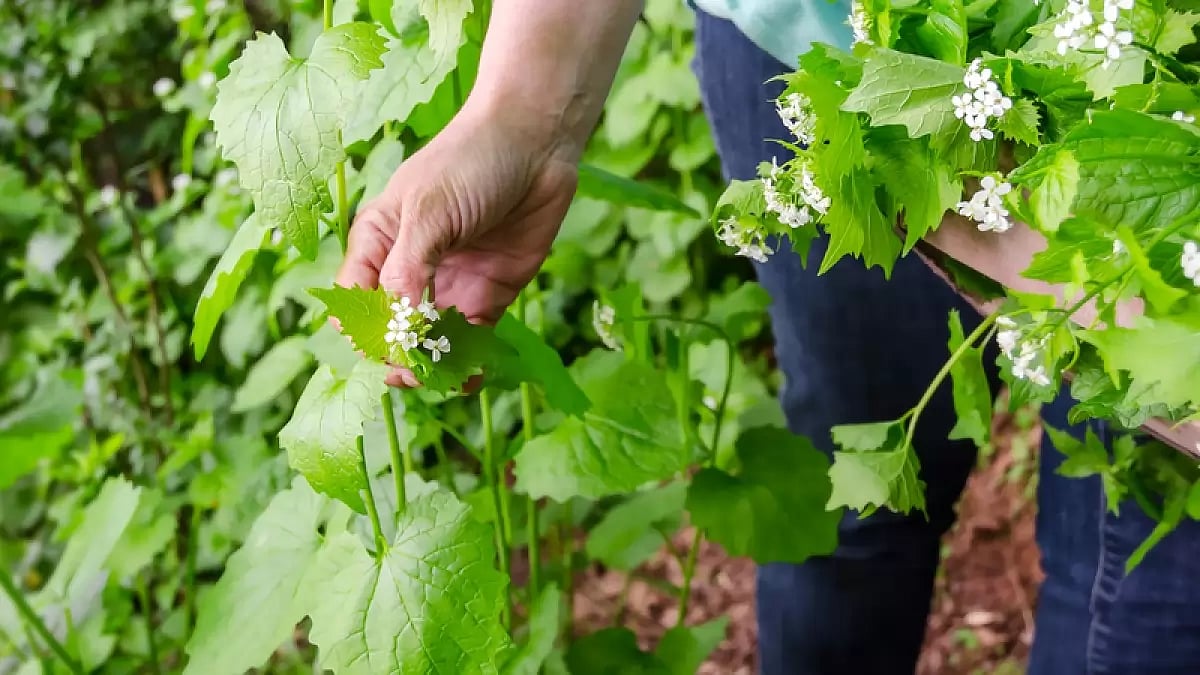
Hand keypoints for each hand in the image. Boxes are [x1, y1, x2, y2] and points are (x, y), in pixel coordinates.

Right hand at [335, 99, 577, 385]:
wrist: (536, 142)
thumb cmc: (470, 161)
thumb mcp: (428, 212)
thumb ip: (408, 270)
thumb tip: (396, 326)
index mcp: (379, 242)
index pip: (356, 299)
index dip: (365, 329)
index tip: (383, 345)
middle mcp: (410, 268)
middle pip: (392, 328)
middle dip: (397, 354)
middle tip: (410, 372)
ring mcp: (449, 284)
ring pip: (431, 341)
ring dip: (431, 365)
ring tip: (438, 379)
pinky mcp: (489, 294)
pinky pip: (472, 340)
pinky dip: (468, 363)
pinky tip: (467, 380)